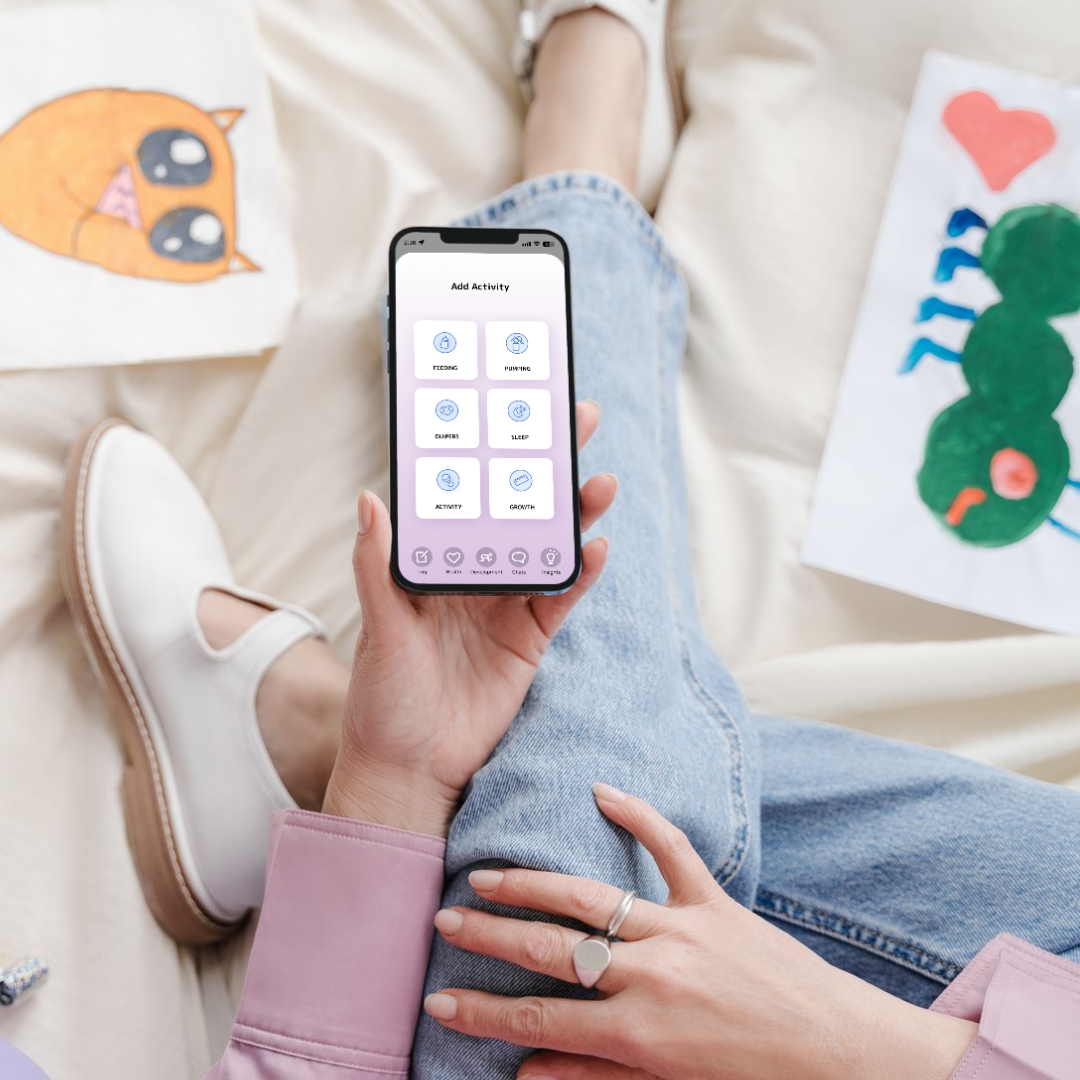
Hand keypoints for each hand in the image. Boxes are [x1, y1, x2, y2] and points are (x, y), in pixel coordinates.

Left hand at [322, 401, 615, 837]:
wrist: (411, 767)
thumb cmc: (382, 696)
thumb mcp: (379, 626)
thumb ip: (379, 566)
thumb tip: (369, 498)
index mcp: (433, 562)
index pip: (467, 494)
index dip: (492, 453)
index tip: (514, 411)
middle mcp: (471, 575)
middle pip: (518, 509)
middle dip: (548, 466)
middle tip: (579, 421)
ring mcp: (503, 605)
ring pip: (546, 546)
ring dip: (573, 514)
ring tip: (598, 482)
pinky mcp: (529, 638)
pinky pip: (561, 597)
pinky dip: (580, 573)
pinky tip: (596, 546)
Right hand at [424, 785, 978, 1079]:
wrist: (844, 1056)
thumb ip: (596, 1075)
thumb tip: (526, 1074)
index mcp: (640, 1034)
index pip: (541, 1020)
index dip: (483, 1014)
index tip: (438, 1002)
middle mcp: (653, 975)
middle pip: (551, 951)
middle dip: (489, 939)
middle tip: (443, 922)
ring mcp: (683, 929)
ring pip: (591, 898)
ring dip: (533, 886)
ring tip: (486, 877)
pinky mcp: (716, 901)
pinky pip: (672, 849)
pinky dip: (639, 815)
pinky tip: (601, 791)